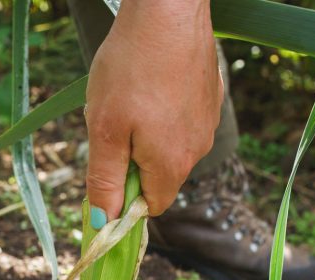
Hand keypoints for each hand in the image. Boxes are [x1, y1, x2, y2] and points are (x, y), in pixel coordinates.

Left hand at [84, 0, 222, 220]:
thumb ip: (105, 180)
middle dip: (133, 160)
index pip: (150, 206)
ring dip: (147, 133)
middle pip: (160, 176)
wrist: (168, 10)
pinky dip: (164, 109)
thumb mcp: (104, 130)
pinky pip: (182, 118)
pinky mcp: (211, 95)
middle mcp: (198, 149)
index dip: (125, 198)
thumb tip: (103, 223)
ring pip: (171, 145)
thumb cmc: (131, 68)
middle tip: (112, 124)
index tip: (106, 171)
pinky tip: (151, 81)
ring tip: (130, 95)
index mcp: (172, 165)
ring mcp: (208, 121)